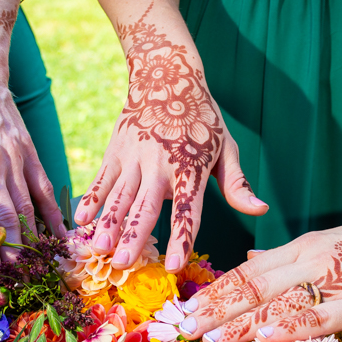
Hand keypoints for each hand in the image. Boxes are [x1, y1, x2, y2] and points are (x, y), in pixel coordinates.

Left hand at [0, 16, 64, 270]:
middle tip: (15, 277)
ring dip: (32, 240)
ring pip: (26, 207)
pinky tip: (59, 237)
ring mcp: (12, 159)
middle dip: (10, 251)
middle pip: (3, 217)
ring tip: (36, 266)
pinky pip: (43, 190)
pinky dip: (52, 216)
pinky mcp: (29, 152)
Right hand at [73, 10, 266, 272]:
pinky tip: (80, 222)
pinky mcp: (115, 151)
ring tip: (99, 248)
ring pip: (120, 196)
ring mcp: (134, 158)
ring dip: (108, 223)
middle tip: (123, 263)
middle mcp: (160, 165)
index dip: (181, 238)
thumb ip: (237, 184)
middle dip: (134, 237)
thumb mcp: (225, 147)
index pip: (187, 210)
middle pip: (147, 207)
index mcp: (190, 169)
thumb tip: (260, 210)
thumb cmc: (201, 118)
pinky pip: (101, 179)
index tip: (173, 265)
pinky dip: (90, 200)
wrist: (166, 76)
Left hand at [178, 222, 341, 341]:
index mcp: (303, 248)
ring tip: (207, 338)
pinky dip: (292, 324)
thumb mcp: (330, 246)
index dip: (213, 293)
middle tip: (179, 330)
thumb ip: (288, 260)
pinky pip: (321, 313)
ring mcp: (335, 277)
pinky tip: (268, 336)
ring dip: (239, 321)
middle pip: (250, 285)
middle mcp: (310, 258)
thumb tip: (249, 261)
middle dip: (212, 309)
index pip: (247, 273)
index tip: (183, 312)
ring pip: (277, 299)